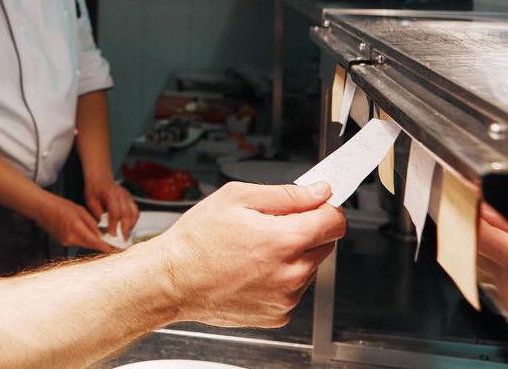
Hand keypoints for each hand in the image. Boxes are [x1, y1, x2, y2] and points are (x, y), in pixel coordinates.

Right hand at [34, 194, 113, 251]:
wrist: (41, 208)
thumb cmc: (59, 206)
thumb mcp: (80, 210)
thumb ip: (91, 223)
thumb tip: (100, 235)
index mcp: (75, 227)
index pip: (94, 241)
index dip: (105, 246)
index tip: (113, 249)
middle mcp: (70, 237)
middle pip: (90, 245)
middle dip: (100, 244)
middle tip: (111, 243)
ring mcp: (65, 241)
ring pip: (84, 244)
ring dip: (92, 241)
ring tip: (100, 236)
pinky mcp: (62, 242)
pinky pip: (77, 242)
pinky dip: (83, 239)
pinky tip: (86, 233)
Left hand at [85, 179, 138, 237]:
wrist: (100, 178)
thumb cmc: (94, 190)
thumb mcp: (91, 202)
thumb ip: (98, 214)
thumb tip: (105, 229)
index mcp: (110, 193)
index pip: (115, 212)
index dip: (113, 225)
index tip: (111, 235)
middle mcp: (121, 193)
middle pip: (127, 213)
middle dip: (125, 228)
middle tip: (122, 240)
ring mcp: (128, 195)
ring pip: (134, 213)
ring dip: (131, 225)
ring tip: (125, 236)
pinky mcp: (130, 198)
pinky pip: (135, 211)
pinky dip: (133, 221)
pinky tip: (128, 228)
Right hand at [145, 181, 344, 327]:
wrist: (172, 281)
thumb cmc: (195, 241)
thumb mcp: (236, 198)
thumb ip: (285, 194)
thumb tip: (317, 192)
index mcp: (285, 240)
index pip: (335, 221)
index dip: (325, 208)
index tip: (315, 206)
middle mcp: (292, 272)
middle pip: (325, 244)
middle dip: (305, 230)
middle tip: (270, 226)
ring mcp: (286, 297)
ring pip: (308, 267)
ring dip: (291, 256)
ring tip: (252, 250)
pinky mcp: (278, 314)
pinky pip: (292, 289)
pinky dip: (278, 279)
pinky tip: (250, 270)